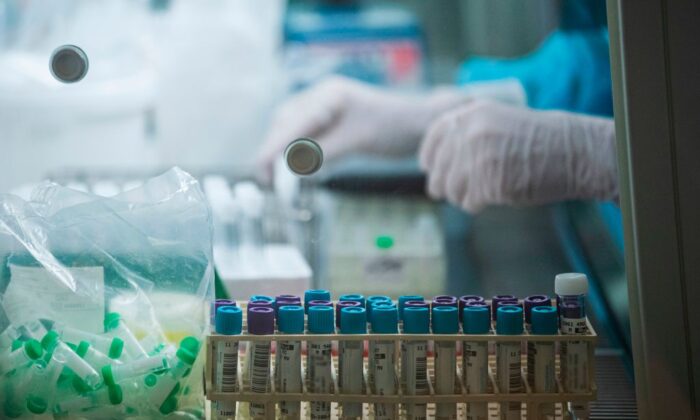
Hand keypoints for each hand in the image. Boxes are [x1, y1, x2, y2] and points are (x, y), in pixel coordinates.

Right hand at [256, 76, 467, 183]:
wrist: (418, 124)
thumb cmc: (393, 128)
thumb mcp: (357, 141)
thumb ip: (323, 153)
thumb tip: (292, 169)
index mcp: (329, 95)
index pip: (293, 122)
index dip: (274, 146)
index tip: (261, 168)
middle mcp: (322, 96)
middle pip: (286, 123)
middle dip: (273, 150)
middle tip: (267, 180)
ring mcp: (325, 107)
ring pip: (292, 130)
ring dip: (282, 153)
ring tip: (276, 178)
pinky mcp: (330, 120)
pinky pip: (304, 135)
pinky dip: (296, 152)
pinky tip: (294, 169)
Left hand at [419, 100, 617, 212]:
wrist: (572, 151)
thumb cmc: (537, 141)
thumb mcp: (497, 123)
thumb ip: (467, 135)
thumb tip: (434, 163)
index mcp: (472, 115)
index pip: (435, 137)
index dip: (428, 156)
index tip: (428, 167)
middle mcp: (472, 133)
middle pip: (439, 168)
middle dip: (442, 184)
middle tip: (447, 192)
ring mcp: (480, 158)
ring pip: (451, 188)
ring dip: (459, 196)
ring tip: (475, 195)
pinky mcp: (490, 183)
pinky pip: (469, 201)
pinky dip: (474, 205)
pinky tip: (486, 201)